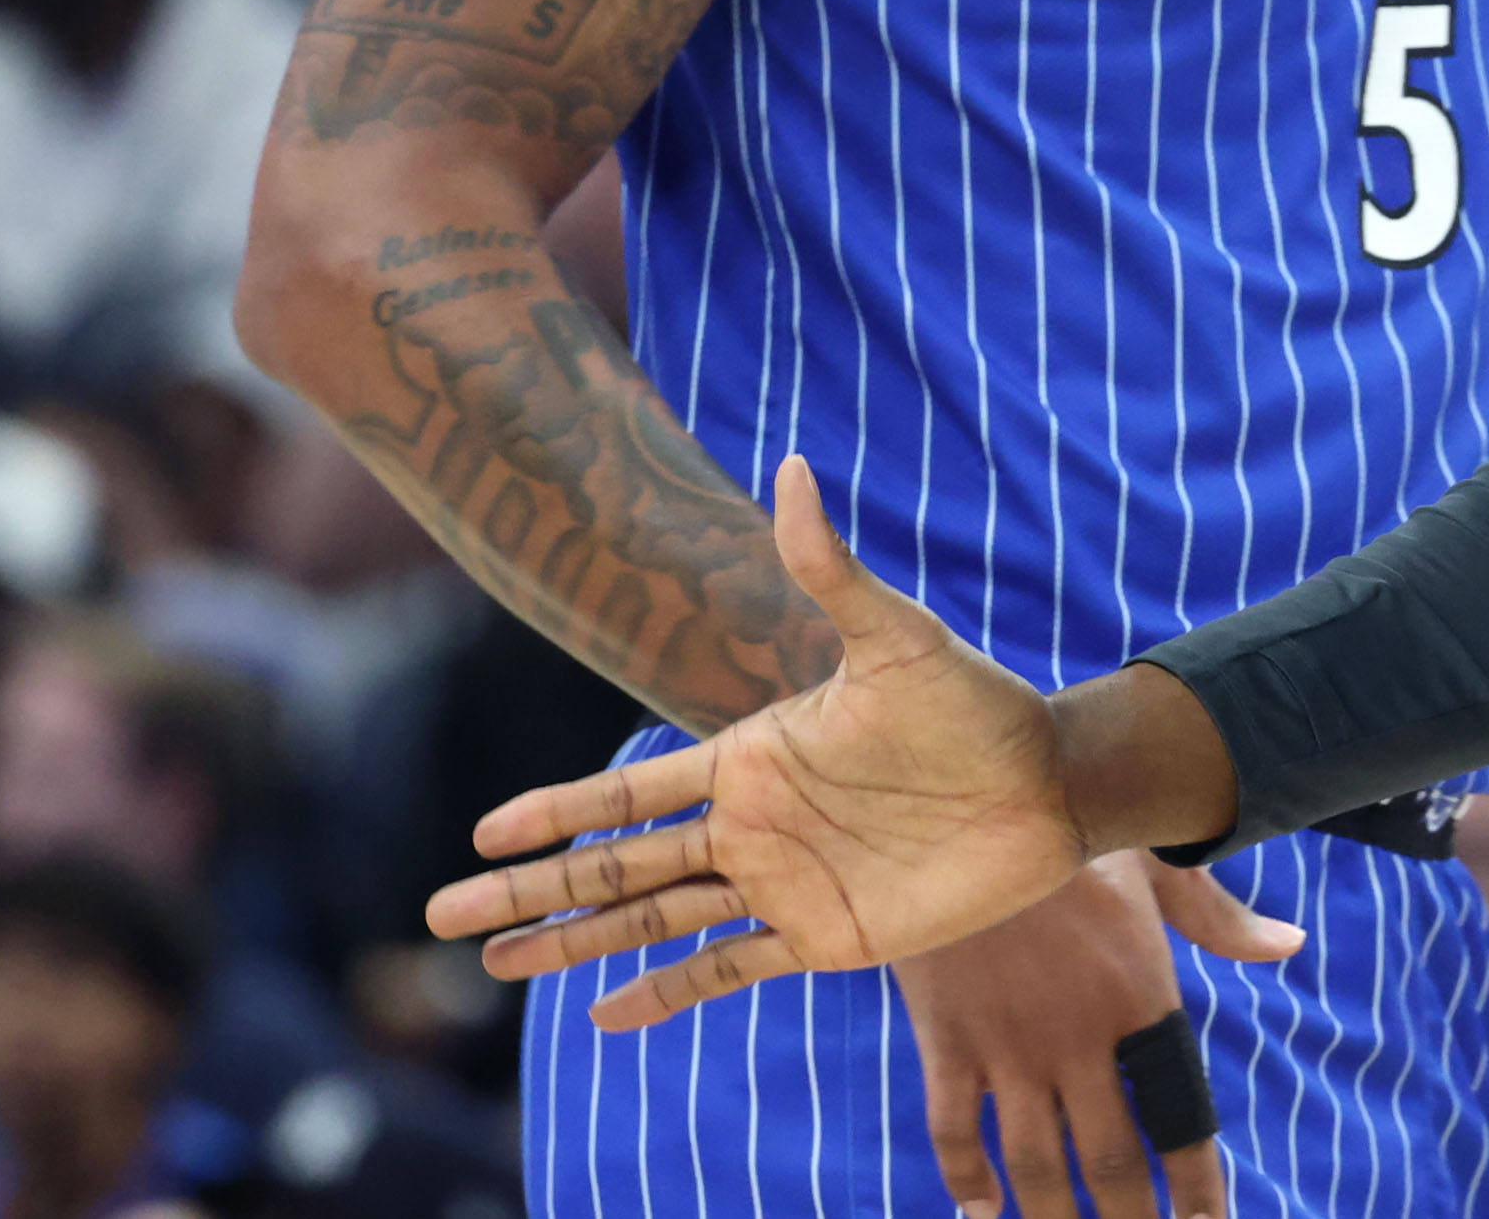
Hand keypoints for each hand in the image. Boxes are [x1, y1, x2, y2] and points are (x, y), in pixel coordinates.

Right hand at [429, 456, 1111, 1027]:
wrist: (1049, 784)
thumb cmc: (977, 705)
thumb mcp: (897, 636)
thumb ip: (831, 568)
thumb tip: (793, 469)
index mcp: (753, 758)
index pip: (627, 790)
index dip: (557, 811)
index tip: (485, 832)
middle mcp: (752, 825)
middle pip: (614, 866)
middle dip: (528, 892)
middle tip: (439, 916)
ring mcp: (782, 884)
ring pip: (650, 923)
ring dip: (572, 947)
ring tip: (493, 971)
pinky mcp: (826, 937)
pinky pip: (727, 971)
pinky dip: (665, 995)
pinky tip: (606, 1019)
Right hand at [895, 851, 1303, 1218]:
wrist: (970, 803)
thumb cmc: (1075, 826)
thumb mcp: (1160, 862)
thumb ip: (1222, 920)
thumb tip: (1290, 945)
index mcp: (1140, 998)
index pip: (1180, 1115)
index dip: (1197, 1187)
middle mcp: (1078, 1038)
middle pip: (1109, 1163)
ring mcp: (1007, 1045)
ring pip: (1034, 1164)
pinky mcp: (946, 1039)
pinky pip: (953, 1131)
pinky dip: (966, 1180)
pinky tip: (984, 1214)